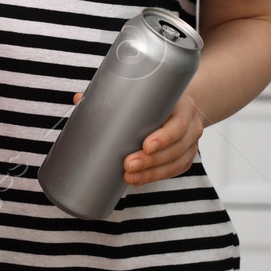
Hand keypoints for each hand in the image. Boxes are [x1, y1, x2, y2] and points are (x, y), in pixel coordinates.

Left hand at [71, 90, 204, 185]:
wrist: (182, 102)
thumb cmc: (158, 95)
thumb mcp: (145, 91)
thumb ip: (114, 94)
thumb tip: (79, 99)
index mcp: (183, 106)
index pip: (178, 123)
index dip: (163, 137)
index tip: (145, 145)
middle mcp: (191, 125)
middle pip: (175, 148)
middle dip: (151, 160)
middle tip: (128, 165)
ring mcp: (191, 142)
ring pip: (176, 162)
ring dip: (152, 173)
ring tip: (130, 177)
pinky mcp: (187, 155)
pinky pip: (176, 170)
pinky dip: (158, 177)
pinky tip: (140, 180)